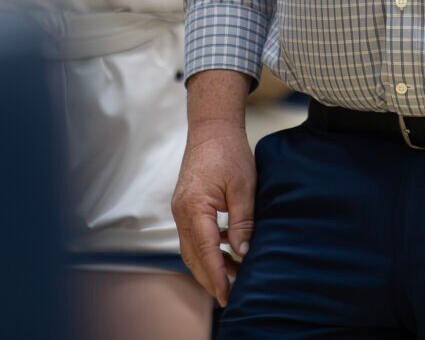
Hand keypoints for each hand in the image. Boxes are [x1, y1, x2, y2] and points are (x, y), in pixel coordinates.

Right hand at [172, 119, 256, 307]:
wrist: (211, 129)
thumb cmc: (229, 153)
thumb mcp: (243, 186)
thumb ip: (242, 220)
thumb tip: (243, 252)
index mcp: (194, 207)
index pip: (205, 251)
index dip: (217, 275)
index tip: (227, 294)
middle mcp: (181, 212)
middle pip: (193, 256)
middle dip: (210, 278)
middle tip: (229, 296)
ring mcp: (180, 210)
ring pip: (192, 249)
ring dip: (210, 265)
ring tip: (234, 277)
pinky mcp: (185, 207)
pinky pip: (193, 236)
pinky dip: (208, 249)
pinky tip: (228, 251)